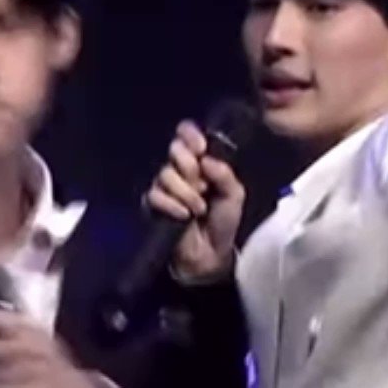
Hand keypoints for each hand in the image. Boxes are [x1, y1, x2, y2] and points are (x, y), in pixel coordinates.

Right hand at [144, 120, 245, 279]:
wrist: (211, 253)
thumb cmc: (223, 222)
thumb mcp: (234, 195)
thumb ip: (224, 173)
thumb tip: (205, 159)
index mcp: (200, 161)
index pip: (187, 134)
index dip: (190, 135)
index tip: (201, 148)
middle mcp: (181, 169)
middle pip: (175, 149)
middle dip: (190, 167)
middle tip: (202, 186)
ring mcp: (166, 186)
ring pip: (166, 173)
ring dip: (185, 192)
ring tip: (198, 208)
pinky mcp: (154, 204)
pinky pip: (155, 194)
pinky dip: (172, 205)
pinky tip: (184, 215)